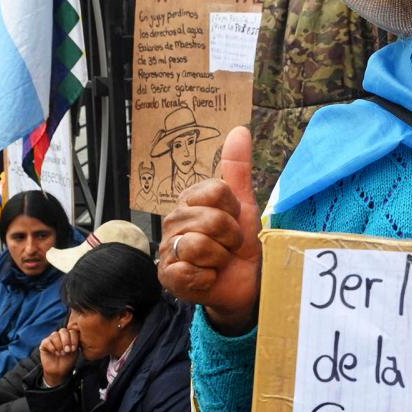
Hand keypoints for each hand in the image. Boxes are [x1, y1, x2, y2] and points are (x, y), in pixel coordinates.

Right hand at [39, 327, 78, 387]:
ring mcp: (52, 339)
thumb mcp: (74, 351)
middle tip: (67, 351)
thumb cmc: (68, 360)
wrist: (59, 371)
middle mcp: (60, 335)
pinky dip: (52, 347)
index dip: (73, 339)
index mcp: (69, 336)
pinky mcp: (44, 344)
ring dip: (59, 345)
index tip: (73, 349)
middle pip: (63, 331)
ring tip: (61, 353)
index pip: (72, 331)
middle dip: (66, 341)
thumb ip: (76, 342)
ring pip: (55, 335)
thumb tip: (76, 334)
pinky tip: (55, 353)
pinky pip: (47, 341)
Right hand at [158, 127, 261, 335]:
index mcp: (189, 201)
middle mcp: (173, 222)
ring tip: (219, 261)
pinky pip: (192, 271)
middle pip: (210, 220)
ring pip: (200, 245)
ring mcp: (168, 249)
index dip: (233, 210)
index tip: (233, 221)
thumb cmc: (239, 243)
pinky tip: (209, 277)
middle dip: (230, 237)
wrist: (243, 282)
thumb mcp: (243, 204)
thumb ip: (238, 168)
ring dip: (220, 258)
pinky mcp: (168, 277)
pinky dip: (209, 278)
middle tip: (228, 245)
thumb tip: (239, 130)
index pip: (215, 192)